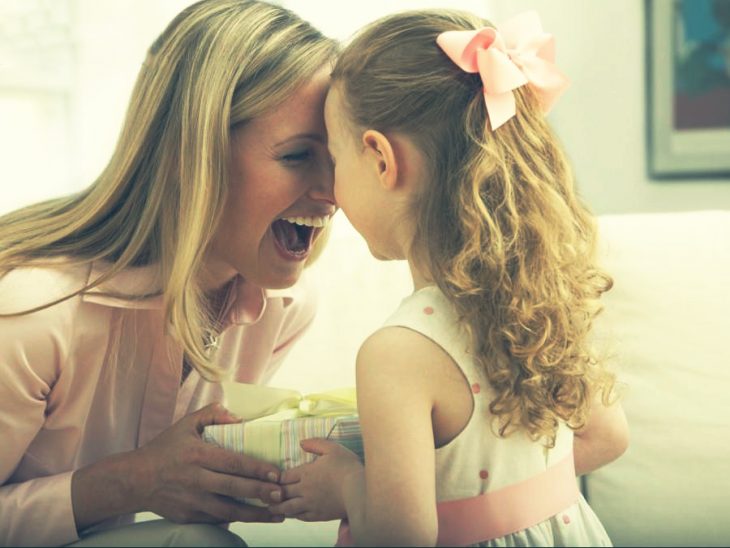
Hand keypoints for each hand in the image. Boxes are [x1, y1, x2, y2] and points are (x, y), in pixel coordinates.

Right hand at [132, 403, 284, 523]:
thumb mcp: (185, 424)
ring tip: (277, 514)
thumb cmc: (165, 449)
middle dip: (260, 493)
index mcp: (198, 455)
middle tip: (282, 495)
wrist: (135, 480)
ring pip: (228, 511)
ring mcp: (192, 501)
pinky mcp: (189, 516)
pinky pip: (217, 519)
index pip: (232, 463)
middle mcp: (196, 480)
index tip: (275, 473)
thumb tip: (238, 418)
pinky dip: (236, 519)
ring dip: (254, 514)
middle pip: (234, 488)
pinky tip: (254, 517)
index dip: (255, 469)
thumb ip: (212, 414)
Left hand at [269, 438, 362, 521]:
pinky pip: (301, 517)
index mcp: (306, 473)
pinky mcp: (318, 515)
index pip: (283, 477)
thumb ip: (315, 444)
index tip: (272, 479)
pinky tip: (292, 514)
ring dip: (278, 507)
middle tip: (265, 494)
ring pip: (288, 508)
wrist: (359, 491)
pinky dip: (293, 515)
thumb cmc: (347, 467)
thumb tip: (302, 443)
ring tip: (272, 508)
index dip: (276, 478)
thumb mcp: (332, 448)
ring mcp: (310, 504)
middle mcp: (304, 490)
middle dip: (273, 493)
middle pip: (282, 493)